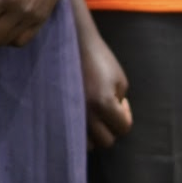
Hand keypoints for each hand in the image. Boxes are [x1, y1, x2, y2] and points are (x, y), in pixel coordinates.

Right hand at [79, 30, 131, 148]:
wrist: (70, 40)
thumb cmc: (98, 57)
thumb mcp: (120, 80)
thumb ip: (120, 104)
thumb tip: (114, 118)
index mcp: (103, 103)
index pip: (123, 128)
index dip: (125, 115)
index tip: (120, 101)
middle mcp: (84, 112)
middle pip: (105, 141)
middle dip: (110, 127)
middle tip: (106, 109)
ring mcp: (68, 112)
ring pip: (86, 142)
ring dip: (92, 133)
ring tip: (92, 113)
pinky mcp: (56, 108)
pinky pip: (69, 131)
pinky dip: (77, 128)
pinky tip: (79, 112)